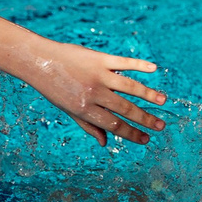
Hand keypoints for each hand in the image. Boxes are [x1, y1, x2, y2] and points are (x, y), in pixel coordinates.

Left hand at [22, 39, 167, 143]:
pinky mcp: (99, 58)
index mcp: (84, 109)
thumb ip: (88, 125)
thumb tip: (105, 143)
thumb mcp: (68, 109)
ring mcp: (97, 75)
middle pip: (125, 108)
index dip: (131, 134)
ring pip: (129, 86)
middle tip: (161, 126)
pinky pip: (123, 63)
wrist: (39, 60)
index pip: (113, 125)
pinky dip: (139, 65)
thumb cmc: (54, 88)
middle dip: (145, 119)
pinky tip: (153, 69)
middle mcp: (93, 93)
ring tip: (162, 101)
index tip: (146, 140)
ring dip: (148, 94)